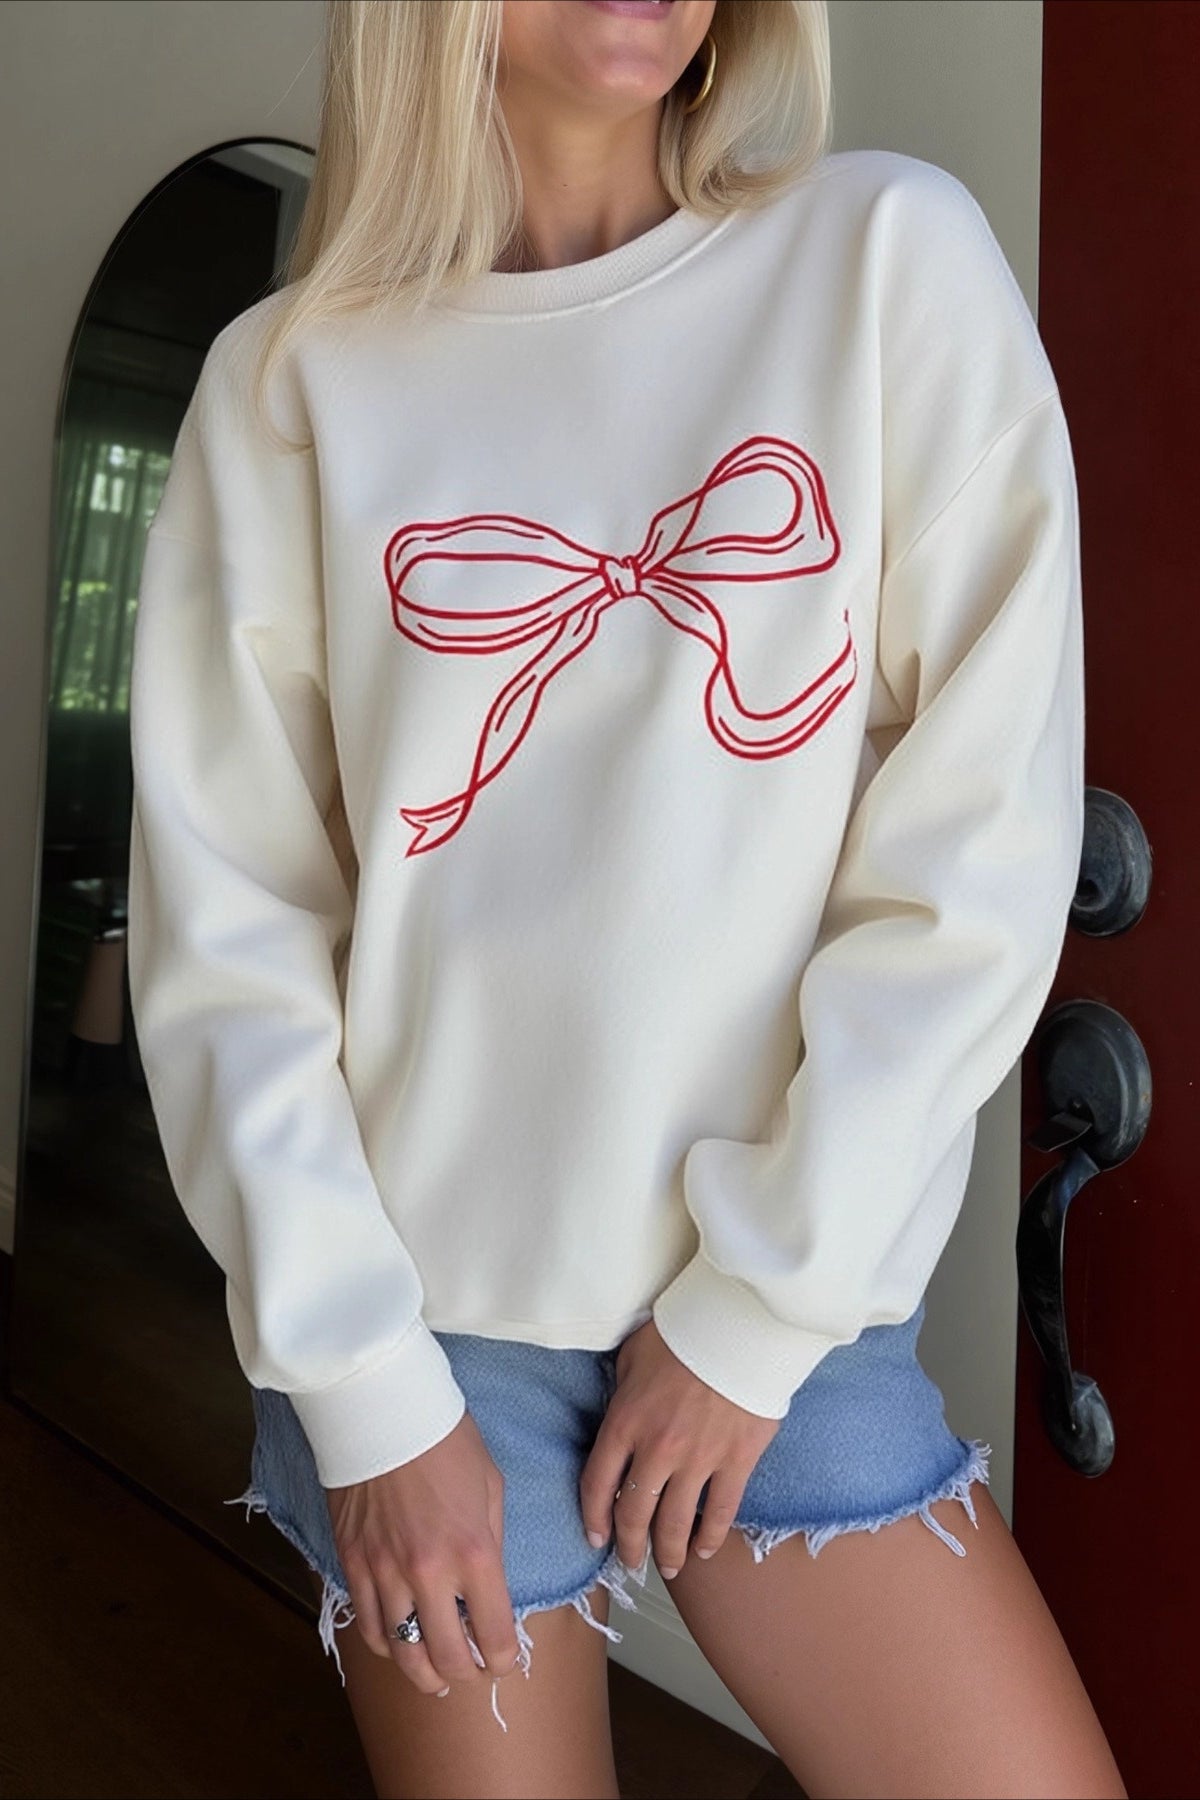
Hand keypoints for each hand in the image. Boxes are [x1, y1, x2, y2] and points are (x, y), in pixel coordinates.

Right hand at [324, 1410, 521, 1694]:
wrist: (383, 1409)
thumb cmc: (446, 1439)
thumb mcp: (490, 1486)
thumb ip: (491, 1542)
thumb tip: (488, 1587)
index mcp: (474, 1552)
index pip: (493, 1634)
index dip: (503, 1659)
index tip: (504, 1660)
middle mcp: (429, 1573)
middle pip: (447, 1656)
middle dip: (465, 1674)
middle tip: (470, 1671)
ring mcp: (385, 1572)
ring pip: (402, 1652)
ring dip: (423, 1672)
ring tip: (434, 1677)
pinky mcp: (351, 1564)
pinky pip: (367, 1625)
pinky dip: (385, 1644)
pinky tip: (397, 1643)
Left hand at [579, 1318, 780, 1580]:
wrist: (739, 1326)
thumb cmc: (683, 1333)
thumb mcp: (633, 1355)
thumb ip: (622, 1390)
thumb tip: (620, 1409)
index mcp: (625, 1422)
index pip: (597, 1484)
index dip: (594, 1517)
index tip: (596, 1537)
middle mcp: (656, 1450)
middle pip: (635, 1514)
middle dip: (630, 1546)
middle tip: (632, 1561)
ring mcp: (698, 1460)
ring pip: (676, 1523)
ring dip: (669, 1553)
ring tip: (668, 1567)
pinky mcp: (736, 1461)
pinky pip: (721, 1511)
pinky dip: (710, 1536)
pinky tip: (704, 1549)